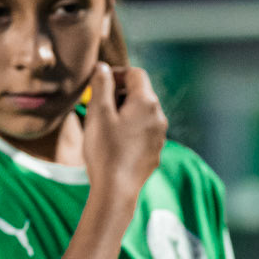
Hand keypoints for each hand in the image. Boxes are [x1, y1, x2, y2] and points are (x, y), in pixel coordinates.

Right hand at [82, 62, 166, 212]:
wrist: (117, 190)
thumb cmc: (105, 150)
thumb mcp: (98, 112)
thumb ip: (101, 85)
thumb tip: (103, 68)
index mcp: (147, 102)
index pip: (136, 74)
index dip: (117, 74)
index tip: (99, 84)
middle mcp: (159, 117)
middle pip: (141, 93)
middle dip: (120, 93)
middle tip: (98, 104)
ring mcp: (160, 136)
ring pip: (143, 113)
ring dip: (125, 112)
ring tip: (105, 124)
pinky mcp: (155, 151)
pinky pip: (144, 131)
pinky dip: (130, 129)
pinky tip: (114, 142)